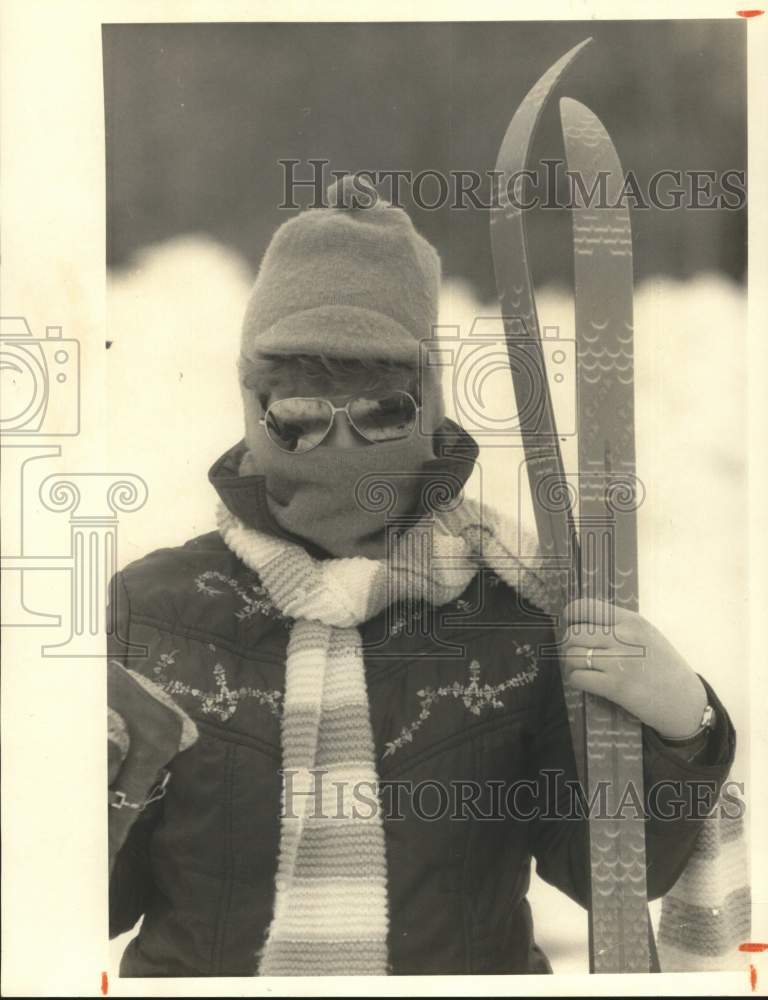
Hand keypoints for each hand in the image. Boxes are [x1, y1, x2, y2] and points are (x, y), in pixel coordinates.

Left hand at [559, 598, 707, 738]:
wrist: (686, 701)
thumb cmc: (665, 667)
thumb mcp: (648, 635)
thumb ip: (620, 626)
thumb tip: (584, 623)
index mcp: (631, 620)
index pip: (585, 607)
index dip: (571, 616)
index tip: (571, 625)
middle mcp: (624, 637)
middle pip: (573, 633)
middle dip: (568, 645)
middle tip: (575, 653)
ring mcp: (619, 662)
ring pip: (572, 656)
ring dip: (570, 664)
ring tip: (580, 669)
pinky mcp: (615, 686)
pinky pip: (578, 678)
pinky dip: (576, 681)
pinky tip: (586, 682)